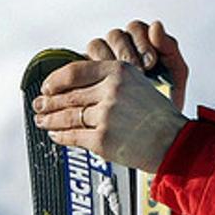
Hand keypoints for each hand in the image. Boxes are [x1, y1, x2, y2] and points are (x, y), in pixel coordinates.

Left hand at [32, 59, 187, 173]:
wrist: (174, 142)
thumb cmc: (158, 116)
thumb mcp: (138, 84)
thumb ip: (110, 81)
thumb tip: (78, 87)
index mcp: (119, 71)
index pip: (75, 71)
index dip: (55, 80)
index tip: (47, 86)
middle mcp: (111, 91)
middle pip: (68, 95)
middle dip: (48, 102)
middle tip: (39, 104)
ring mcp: (106, 115)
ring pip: (67, 116)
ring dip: (50, 120)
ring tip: (42, 121)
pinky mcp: (102, 139)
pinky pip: (73, 136)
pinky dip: (61, 137)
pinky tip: (56, 135)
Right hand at [86, 20, 188, 110]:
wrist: (155, 127)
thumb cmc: (166, 98)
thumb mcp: (175, 73)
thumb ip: (169, 47)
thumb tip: (156, 25)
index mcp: (141, 41)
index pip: (136, 28)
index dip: (142, 42)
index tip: (151, 62)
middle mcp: (120, 46)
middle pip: (114, 35)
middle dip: (127, 52)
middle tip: (137, 71)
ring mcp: (103, 59)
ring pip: (96, 46)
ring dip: (108, 61)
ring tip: (120, 81)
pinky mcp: (89, 74)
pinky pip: (82, 65)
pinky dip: (90, 74)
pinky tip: (101, 87)